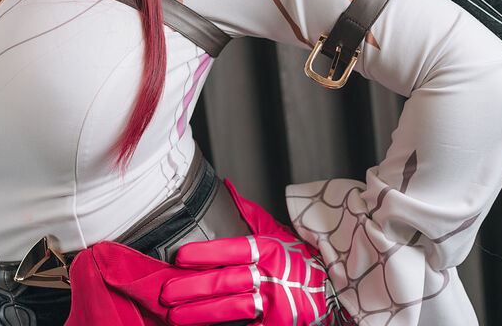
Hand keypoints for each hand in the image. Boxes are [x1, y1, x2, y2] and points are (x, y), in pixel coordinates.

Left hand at [160, 231, 333, 325]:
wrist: (334, 290)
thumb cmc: (298, 259)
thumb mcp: (277, 232)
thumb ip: (249, 214)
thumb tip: (226, 189)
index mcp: (269, 249)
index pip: (232, 249)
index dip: (205, 253)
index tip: (180, 256)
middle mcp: (271, 275)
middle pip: (226, 281)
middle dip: (193, 288)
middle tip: (167, 292)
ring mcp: (275, 303)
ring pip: (232, 308)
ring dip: (201, 313)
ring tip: (175, 315)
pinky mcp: (277, 325)